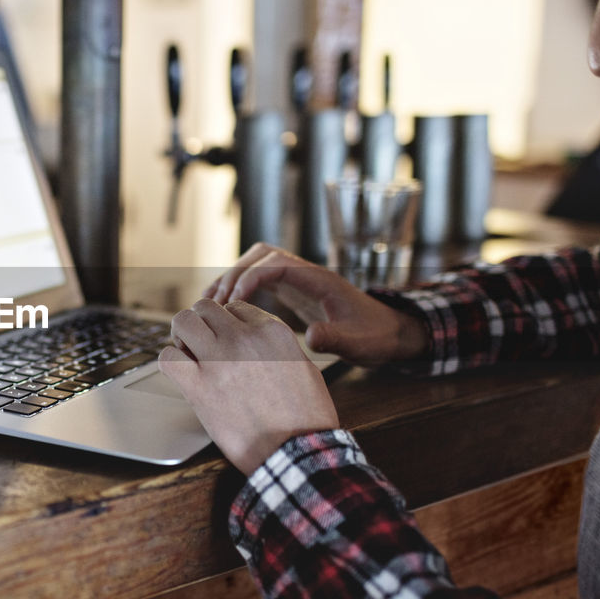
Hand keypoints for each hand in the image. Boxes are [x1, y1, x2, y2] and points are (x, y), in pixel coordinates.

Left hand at [159, 298, 337, 475]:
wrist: (297, 452)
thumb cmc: (306, 417)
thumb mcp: (303, 367)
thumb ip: (277, 347)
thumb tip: (258, 343)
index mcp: (271, 331)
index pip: (235, 308)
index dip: (228, 324)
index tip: (227, 341)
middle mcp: (243, 338)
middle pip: (206, 307)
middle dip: (202, 323)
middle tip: (202, 343)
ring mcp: (219, 360)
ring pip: (183, 321)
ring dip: (182, 335)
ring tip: (188, 352)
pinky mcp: (199, 387)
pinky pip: (168, 357)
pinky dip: (171, 362)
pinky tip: (181, 374)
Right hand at [204, 242, 428, 366]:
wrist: (389, 334)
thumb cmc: (375, 336)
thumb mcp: (358, 343)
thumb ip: (335, 338)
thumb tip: (310, 338)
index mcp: (319, 279)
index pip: (276, 263)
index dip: (250, 276)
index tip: (233, 300)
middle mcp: (305, 273)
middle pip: (261, 256)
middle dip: (235, 273)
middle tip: (217, 302)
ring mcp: (298, 280)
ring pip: (256, 264)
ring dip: (232, 277)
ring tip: (210, 301)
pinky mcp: (293, 291)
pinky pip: (259, 279)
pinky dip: (239, 288)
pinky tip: (224, 306)